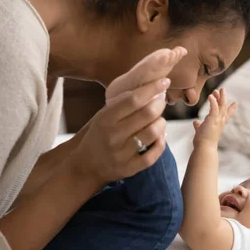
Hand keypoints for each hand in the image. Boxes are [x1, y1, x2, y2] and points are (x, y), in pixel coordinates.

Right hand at [69, 47, 186, 186]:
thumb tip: (149, 87)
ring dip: (161, 123)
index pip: (134, 99)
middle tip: (161, 101)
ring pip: (153, 133)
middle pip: (147, 114)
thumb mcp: (103, 116)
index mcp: (106, 118)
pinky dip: (161, 142)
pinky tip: (160, 136)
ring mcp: (121, 153)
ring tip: (159, 120)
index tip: (164, 81)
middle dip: (160, 104)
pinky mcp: (129, 169)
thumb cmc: (99, 135)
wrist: (85, 166)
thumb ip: (122, 103)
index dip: (152, 88)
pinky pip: (153, 155)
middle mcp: (113, 135)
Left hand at [192, 88, 236, 146]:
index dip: (231, 109)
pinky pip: (214, 108)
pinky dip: (213, 101)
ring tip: (218, 89)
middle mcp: (220, 122)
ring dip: (220, 97)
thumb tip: (195, 122)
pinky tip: (210, 95)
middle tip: (223, 89)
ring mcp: (217, 120)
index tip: (235, 103)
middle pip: (224, 107)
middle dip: (223, 97)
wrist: (205, 148)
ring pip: (221, 106)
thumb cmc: (203, 142)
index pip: (226, 115)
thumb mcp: (201, 130)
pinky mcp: (213, 120)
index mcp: (219, 124)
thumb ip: (199, 125)